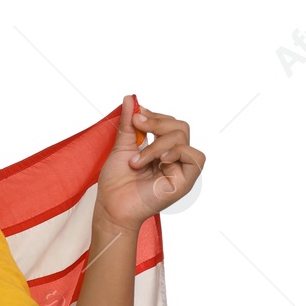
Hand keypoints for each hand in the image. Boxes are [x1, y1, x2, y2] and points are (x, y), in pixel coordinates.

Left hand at [95, 95, 204, 230]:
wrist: (111, 207)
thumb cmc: (115, 183)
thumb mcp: (121, 147)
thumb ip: (129, 123)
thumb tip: (131, 98)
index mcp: (161, 149)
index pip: (169, 123)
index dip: (155, 116)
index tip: (136, 115)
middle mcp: (174, 157)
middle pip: (179, 126)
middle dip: (157, 123)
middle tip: (137, 125)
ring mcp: (181, 168)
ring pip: (182, 138)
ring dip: (157, 143)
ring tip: (136, 160)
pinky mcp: (186, 180)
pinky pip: (193, 156)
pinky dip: (175, 152)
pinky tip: (159, 160)